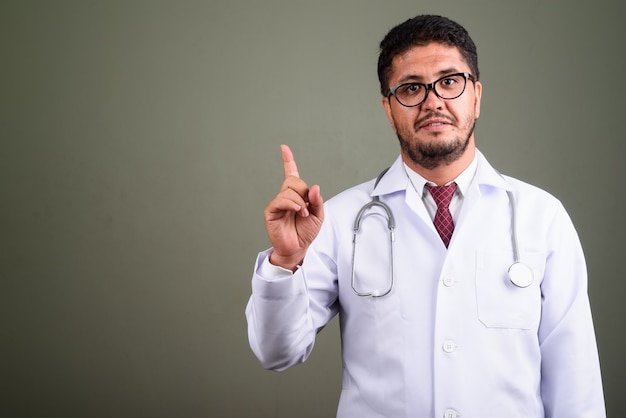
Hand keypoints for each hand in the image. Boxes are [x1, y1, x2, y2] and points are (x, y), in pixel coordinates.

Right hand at [264, 145, 323, 270]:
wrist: (298, 248)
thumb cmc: (305, 232)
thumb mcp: (318, 215)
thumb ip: (317, 200)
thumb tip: (315, 188)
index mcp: (296, 195)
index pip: (291, 173)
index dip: (288, 160)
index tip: (284, 148)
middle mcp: (286, 197)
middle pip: (293, 181)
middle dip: (303, 191)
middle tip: (307, 206)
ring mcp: (278, 204)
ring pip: (288, 191)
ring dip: (300, 202)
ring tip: (303, 214)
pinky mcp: (271, 212)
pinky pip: (280, 200)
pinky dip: (291, 204)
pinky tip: (296, 211)